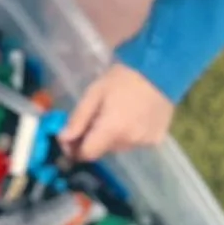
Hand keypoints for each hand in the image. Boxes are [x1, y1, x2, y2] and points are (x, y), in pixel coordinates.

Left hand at [58, 63, 173, 160]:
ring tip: (118, 114)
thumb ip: (78, 119)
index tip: (72, 140)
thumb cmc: (123, 78)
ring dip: (113, 137)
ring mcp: (144, 143)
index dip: (76, 150)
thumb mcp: (94, 93)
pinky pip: (135, 143)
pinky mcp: (155, 140)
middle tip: (97, 117)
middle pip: (102, 150)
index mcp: (111, 130)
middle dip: (95, 139)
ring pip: (118, 147)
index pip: (87, 154)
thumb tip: (63, 139)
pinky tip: (134, 117)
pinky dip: (130, 135)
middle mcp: (128, 142)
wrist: (160, 70)